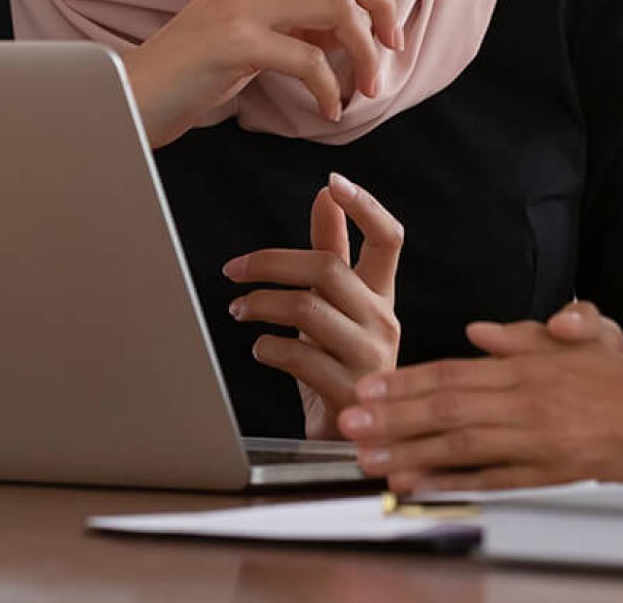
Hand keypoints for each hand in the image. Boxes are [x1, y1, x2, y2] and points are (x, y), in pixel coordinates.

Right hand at [122, 0, 415, 147]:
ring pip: (338, 6)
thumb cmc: (195, 69)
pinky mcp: (234, 43)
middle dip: (384, 1)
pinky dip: (332, 88)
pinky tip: (330, 109)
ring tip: (368, 85)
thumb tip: (353, 22)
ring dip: (367, 50)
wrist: (131, 95)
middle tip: (393, 43)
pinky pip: (310, 59)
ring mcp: (241, 4)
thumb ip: (298, 16)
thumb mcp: (252, 29)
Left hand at [225, 173, 402, 438]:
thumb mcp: (333, 305)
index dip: (366, 206)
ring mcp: (370, 357)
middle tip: (233, 269)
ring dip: (260, 304)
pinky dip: (269, 347)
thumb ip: (332, 251)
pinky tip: (259, 348)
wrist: (345, 441)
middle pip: (328, 268)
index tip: (334, 182)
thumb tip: (325, 195)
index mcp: (380, 294)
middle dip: (271, 261)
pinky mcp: (349, 391)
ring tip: (238, 310)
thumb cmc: (335, 363)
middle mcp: (383, 319)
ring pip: (309, 308)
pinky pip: (300, 355)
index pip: (389, 238)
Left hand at [337, 300, 622, 491]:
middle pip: (448, 404)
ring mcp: (541, 441)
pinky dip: (455, 484)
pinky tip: (421, 486)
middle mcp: (529, 400)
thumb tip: (477, 331)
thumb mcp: (580, 343)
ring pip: (463, 443)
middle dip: (393, 413)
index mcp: (530, 366)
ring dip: (411, 449)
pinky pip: (496, 481)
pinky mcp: (554, 477)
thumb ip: (525, 337)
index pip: (455, 370)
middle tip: (348, 419)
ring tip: (370, 456)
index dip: (407, 379)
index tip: (368, 385)